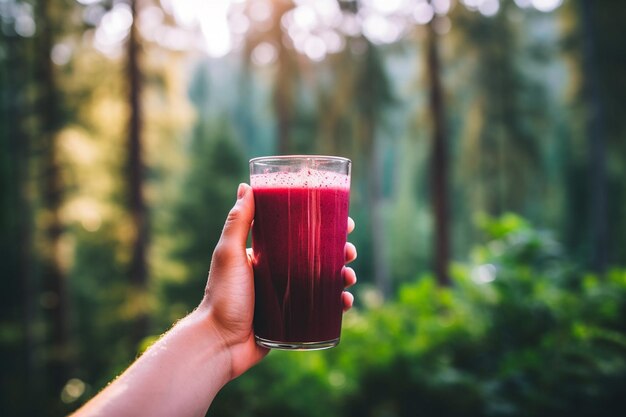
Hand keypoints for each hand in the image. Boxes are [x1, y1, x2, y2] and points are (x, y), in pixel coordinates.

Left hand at [199, 183, 357, 378]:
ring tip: (348, 277)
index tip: (343, 222)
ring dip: (342, 276)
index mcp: (266, 255)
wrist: (219, 343)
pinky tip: (345, 302)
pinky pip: (321, 308)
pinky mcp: (293, 319)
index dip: (324, 227)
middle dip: (340, 252)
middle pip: (318, 257)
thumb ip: (238, 222)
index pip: (300, 234)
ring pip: (324, 281)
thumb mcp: (229, 254)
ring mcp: (288, 296)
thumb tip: (245, 185)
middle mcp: (279, 273)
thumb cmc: (222, 296)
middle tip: (350, 251)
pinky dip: (337, 303)